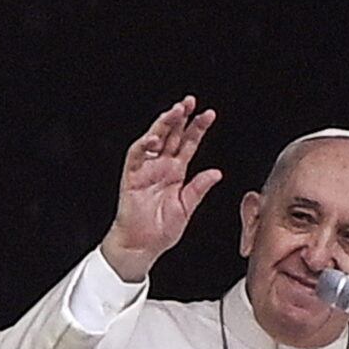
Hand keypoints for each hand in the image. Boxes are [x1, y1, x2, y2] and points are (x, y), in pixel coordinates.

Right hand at [100, 97, 222, 281]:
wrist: (142, 246)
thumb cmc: (161, 230)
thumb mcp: (187, 207)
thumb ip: (199, 188)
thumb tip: (217, 172)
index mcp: (176, 172)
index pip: (189, 144)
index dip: (198, 129)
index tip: (209, 114)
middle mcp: (161, 166)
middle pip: (172, 136)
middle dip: (181, 117)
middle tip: (190, 102)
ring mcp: (146, 169)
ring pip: (155, 139)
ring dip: (164, 124)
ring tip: (176, 111)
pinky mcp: (132, 176)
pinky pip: (136, 155)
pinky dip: (144, 145)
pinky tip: (155, 137)